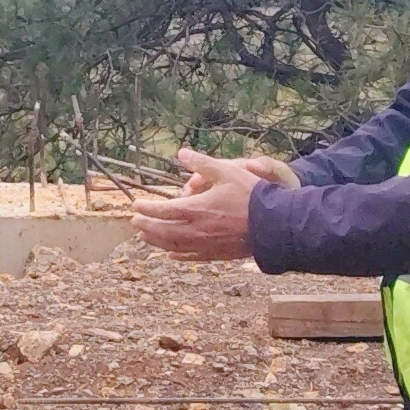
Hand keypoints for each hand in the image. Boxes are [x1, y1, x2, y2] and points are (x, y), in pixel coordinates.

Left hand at [130, 149, 292, 261]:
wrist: (275, 224)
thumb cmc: (251, 195)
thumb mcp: (226, 171)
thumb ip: (202, 163)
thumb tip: (181, 153)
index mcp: (196, 209)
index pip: (163, 210)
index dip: (147, 209)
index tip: (136, 206)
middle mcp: (197, 230)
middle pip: (164, 230)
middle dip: (147, 226)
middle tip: (134, 222)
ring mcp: (207, 245)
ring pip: (175, 246)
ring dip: (157, 241)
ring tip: (144, 237)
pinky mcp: (218, 255)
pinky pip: (193, 257)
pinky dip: (178, 256)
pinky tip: (171, 255)